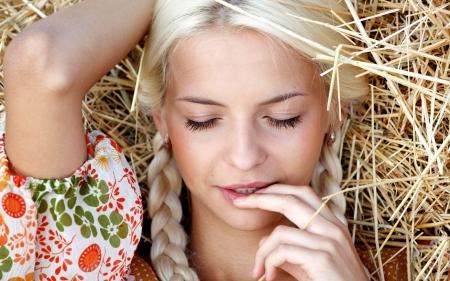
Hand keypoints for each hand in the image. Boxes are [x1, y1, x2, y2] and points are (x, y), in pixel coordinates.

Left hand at [233, 184, 367, 280]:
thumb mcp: (309, 263)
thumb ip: (289, 249)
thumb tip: (264, 240)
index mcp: (333, 224)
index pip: (303, 193)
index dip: (277, 189)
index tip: (254, 194)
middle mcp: (333, 228)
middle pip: (291, 199)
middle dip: (261, 198)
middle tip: (239, 202)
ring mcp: (329, 242)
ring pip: (280, 232)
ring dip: (261, 252)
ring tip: (258, 270)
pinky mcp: (322, 258)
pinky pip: (282, 252)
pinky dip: (269, 263)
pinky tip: (270, 276)